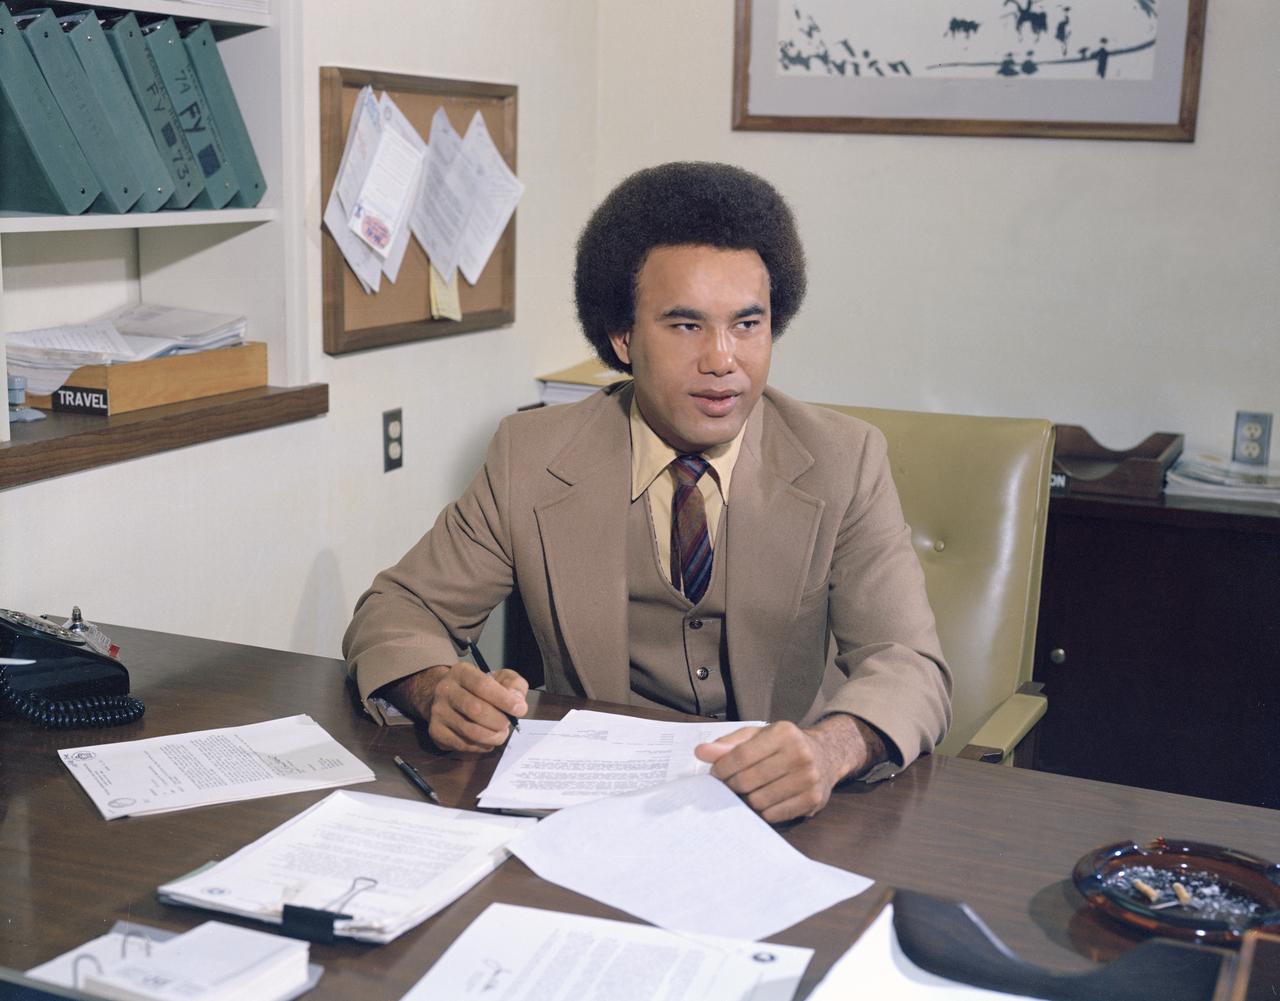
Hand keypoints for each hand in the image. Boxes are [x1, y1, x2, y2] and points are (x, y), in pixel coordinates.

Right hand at [381, 662, 527, 752]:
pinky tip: (487, 739)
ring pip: (471, 732)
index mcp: (461, 672)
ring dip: (493, 737)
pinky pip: (463, 745)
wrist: (447, 698)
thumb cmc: (479, 688)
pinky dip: (481, 746)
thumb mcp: (499, 678)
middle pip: (476, 710)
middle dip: (499, 721)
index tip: (520, 710)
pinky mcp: (436, 731)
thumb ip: (513, 685)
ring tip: (501, 733)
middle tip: (508, 724)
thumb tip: (518, 703)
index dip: (504, 700)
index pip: (483, 685)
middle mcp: (445, 690)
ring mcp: (438, 712)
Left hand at [693, 715, 882, 822]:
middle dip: (731, 785)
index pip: (741, 755)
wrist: (827, 755)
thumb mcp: (758, 735)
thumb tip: (701, 752)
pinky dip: (762, 811)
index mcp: (784, 733)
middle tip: (728, 785)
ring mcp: (809, 779)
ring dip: (746, 800)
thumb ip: (729, 743)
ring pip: (758, 801)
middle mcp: (800, 754)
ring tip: (747, 792)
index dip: (721, 768)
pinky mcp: (813, 800)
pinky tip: (763, 800)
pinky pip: (773, 815)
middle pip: (747, 780)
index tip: (714, 774)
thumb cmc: (784, 745)